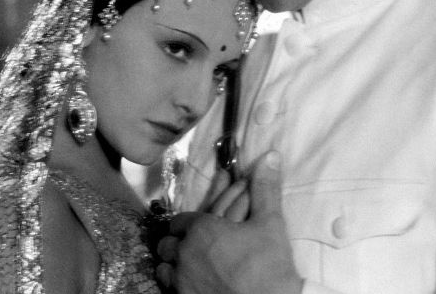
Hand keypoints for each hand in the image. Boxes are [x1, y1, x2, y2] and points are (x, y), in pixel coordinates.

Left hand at [159, 151, 302, 293]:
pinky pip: (166, 286)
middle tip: (190, 242)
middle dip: (177, 240)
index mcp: (202, 229)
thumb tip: (271, 156)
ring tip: (184, 262)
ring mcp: (181, 280)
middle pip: (168, 242)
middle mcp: (185, 253)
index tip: (199, 224)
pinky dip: (172, 282)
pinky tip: (185, 281)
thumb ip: (265, 188)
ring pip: (164, 265)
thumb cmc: (268, 266)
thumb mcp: (270, 222)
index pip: (182, 220)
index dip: (190, 221)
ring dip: (172, 261)